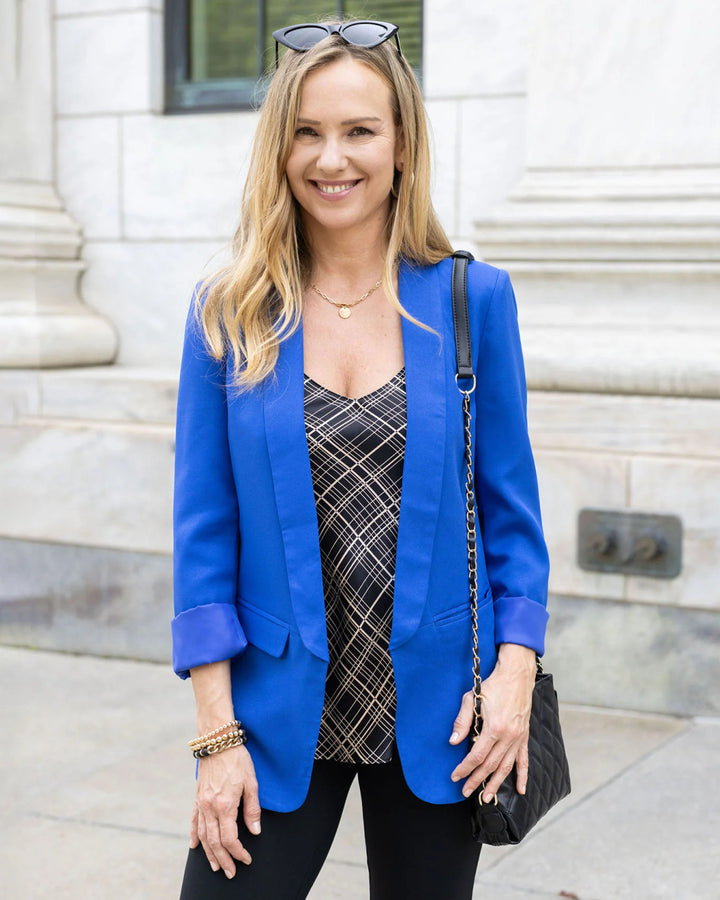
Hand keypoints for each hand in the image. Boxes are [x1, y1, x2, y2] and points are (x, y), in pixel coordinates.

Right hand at [191, 743, 260, 878]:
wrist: (218, 741)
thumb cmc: (238, 759)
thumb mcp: (251, 782)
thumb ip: (252, 809)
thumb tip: (255, 831)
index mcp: (225, 805)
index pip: (230, 838)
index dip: (238, 852)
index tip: (246, 859)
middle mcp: (210, 807)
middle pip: (214, 842)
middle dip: (223, 859)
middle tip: (230, 872)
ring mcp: (202, 803)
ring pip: (203, 835)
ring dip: (209, 853)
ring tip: (215, 866)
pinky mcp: (198, 797)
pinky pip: (194, 820)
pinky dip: (194, 835)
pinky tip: (195, 846)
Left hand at [449, 643, 535, 800]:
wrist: (516, 675)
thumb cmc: (492, 685)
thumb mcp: (471, 698)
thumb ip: (462, 721)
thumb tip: (453, 742)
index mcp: (493, 728)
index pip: (476, 756)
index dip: (464, 768)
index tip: (455, 776)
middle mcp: (508, 736)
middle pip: (490, 765)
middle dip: (476, 780)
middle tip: (465, 791)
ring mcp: (518, 738)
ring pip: (506, 767)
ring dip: (496, 784)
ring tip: (486, 798)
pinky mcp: (525, 736)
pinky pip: (524, 760)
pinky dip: (522, 776)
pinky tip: (520, 790)